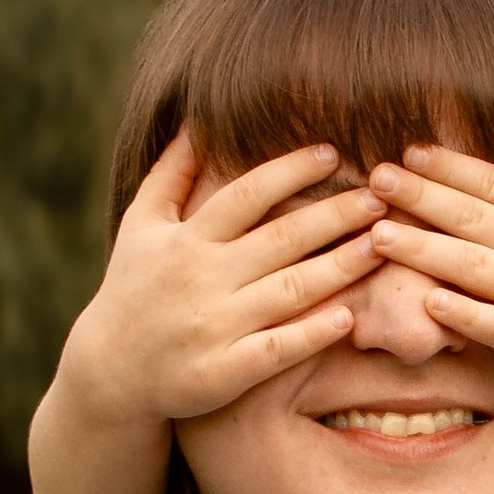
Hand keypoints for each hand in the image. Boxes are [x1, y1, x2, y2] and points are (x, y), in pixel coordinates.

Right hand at [58, 130, 384, 430]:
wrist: (110, 373)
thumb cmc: (133, 289)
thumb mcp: (141, 226)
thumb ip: (171, 174)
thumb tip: (197, 120)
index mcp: (186, 239)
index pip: (246, 194)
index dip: (290, 171)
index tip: (333, 152)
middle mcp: (202, 278)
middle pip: (280, 238)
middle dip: (334, 214)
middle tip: (380, 195)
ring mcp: (214, 326)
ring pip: (289, 290)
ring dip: (340, 266)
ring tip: (383, 243)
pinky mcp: (224, 371)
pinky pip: (277, 349)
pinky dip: (312, 333)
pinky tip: (349, 317)